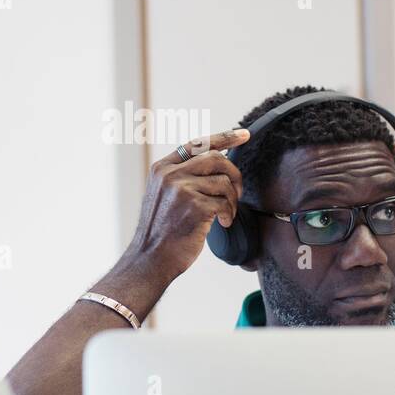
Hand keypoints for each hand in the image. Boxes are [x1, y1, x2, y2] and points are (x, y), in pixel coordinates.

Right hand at [122, 128, 249, 283]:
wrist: (150, 259)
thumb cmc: (161, 232)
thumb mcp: (162, 196)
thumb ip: (181, 178)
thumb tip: (214, 165)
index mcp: (162, 168)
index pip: (197, 144)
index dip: (224, 137)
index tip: (244, 135)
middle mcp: (170, 174)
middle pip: (216, 158)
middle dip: (234, 175)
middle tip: (237, 193)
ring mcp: (181, 189)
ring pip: (224, 182)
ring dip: (231, 201)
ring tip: (225, 215)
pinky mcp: (194, 206)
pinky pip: (225, 202)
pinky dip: (228, 214)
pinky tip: (221, 223)